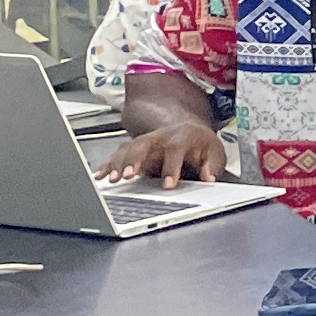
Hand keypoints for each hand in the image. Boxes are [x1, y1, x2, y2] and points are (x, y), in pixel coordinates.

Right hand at [101, 119, 223, 185]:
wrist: (189, 130)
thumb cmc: (201, 144)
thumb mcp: (215, 152)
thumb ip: (213, 165)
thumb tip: (208, 177)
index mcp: (183, 136)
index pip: (175, 150)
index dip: (171, 167)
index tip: (168, 185)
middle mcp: (161, 136)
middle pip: (144, 145)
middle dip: (135, 160)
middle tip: (129, 175)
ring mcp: (145, 141)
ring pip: (128, 149)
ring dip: (118, 164)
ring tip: (112, 179)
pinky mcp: (134, 148)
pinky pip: (118, 155)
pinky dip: (108, 165)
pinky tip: (100, 176)